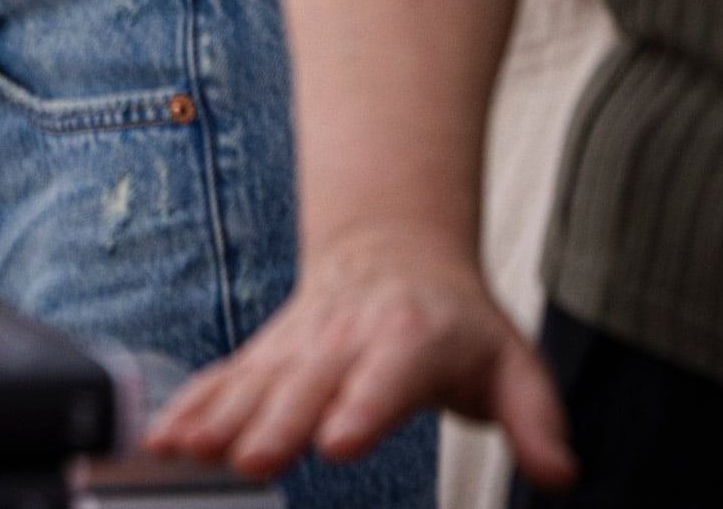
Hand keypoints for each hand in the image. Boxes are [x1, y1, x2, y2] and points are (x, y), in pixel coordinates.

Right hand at [144, 220, 567, 490]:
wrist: (396, 250)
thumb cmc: (460, 323)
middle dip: (275, 422)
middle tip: (249, 460)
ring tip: (185, 452)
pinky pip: (224, 382)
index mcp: (411, 342)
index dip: (362, 407)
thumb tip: (562, 473)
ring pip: (254, 382)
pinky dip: (190, 408)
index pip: (387, 377)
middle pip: (307, 384)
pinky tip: (161, 441)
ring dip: (218, 416)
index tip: (337, 442)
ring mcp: (299, 346)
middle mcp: (345, 340)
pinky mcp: (266, 356)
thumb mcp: (514, 365)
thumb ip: (537, 420)